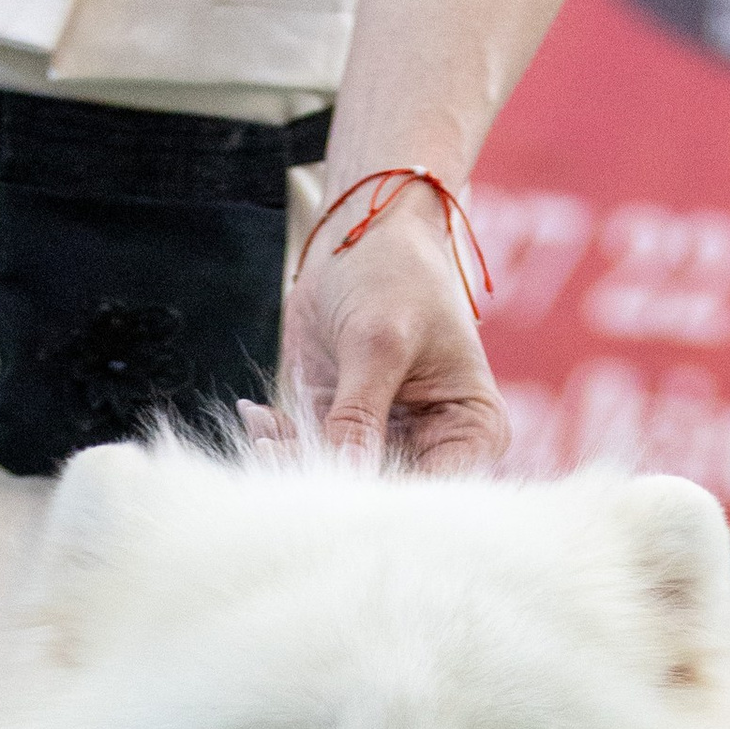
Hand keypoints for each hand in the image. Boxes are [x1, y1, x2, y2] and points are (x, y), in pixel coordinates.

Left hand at [281, 180, 504, 472]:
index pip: (433, 491)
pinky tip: (256, 414)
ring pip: (337, 480)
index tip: (327, 487)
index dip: (381, 498)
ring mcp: (386, 441)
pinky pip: (307, 454)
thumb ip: (360, 415)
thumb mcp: (380, 341)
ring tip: (262, 429)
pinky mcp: (341, 428)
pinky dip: (277, 442)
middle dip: (326, 481)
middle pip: (382, 496)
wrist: (362, 230)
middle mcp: (435, 449)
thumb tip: (347, 481)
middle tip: (273, 453)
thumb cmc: (395, 272)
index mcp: (473, 433)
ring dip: (291, 462)